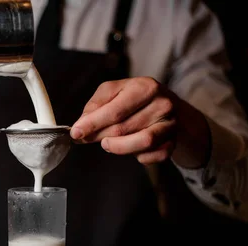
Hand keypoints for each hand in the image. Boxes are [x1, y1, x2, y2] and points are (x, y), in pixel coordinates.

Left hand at [70, 77, 210, 168]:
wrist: (166, 107)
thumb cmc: (135, 99)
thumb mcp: (114, 92)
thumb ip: (96, 105)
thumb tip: (81, 124)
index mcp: (145, 87)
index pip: (115, 110)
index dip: (93, 123)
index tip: (76, 133)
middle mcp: (162, 104)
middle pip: (123, 128)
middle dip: (100, 136)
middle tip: (87, 138)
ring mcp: (170, 125)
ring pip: (140, 143)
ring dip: (117, 147)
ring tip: (107, 144)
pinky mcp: (172, 143)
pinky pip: (151, 156)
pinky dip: (137, 157)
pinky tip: (130, 149)